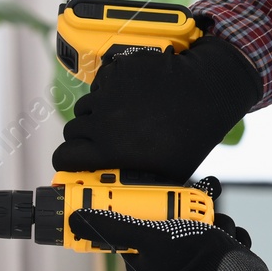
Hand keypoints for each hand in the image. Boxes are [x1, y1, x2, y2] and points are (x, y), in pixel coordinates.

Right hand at [52, 33, 262, 181]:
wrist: (207, 92)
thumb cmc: (191, 136)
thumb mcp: (167, 173)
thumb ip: (136, 184)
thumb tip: (116, 199)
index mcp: (113, 151)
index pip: (64, 157)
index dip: (67, 160)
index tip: (72, 160)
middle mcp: (105, 122)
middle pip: (72, 131)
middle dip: (84, 136)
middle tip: (105, 137)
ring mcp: (110, 94)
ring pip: (86, 106)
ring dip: (98, 112)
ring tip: (124, 116)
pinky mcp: (117, 71)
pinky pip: (101, 83)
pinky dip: (111, 88)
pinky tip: (133, 95)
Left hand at [67, 202, 271, 270]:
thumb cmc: (196, 261)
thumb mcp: (151, 237)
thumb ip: (114, 226)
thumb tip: (76, 219)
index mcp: (142, 266)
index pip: (129, 227)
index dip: (137, 205)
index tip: (146, 187)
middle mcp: (161, 267)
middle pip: (165, 220)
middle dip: (186, 209)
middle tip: (198, 201)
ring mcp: (187, 264)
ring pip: (192, 223)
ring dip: (209, 219)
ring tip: (219, 228)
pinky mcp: (210, 260)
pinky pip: (212, 233)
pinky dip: (223, 230)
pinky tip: (230, 237)